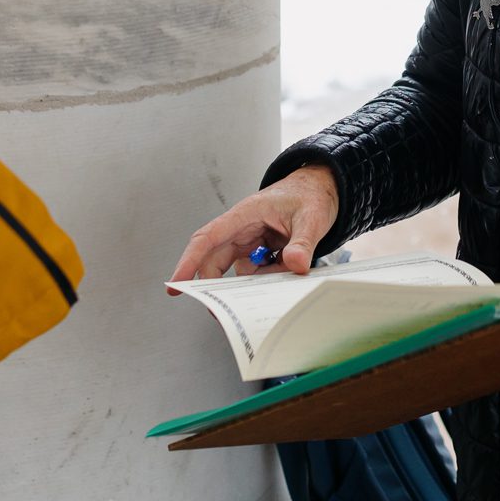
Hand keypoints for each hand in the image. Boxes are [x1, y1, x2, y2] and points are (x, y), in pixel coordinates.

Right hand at [169, 164, 339, 283]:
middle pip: (217, 261)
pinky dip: (271, 277)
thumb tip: (295, 265)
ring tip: (285, 272)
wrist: (322, 189)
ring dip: (259, 281)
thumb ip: (303, 243)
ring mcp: (252, 241)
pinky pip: (259, 272)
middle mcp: (243, 229)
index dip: (189, 261)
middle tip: (225, 311)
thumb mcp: (312, 217)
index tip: (177, 283)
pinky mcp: (263, 250)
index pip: (209, 238)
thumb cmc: (310, 194)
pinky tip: (289, 270)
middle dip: (218, 286)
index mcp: (246, 214)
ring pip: (242, 271)